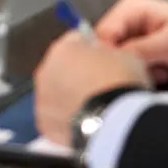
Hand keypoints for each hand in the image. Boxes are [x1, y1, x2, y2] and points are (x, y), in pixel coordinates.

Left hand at [33, 32, 153, 146]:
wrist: (113, 121)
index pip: (75, 41)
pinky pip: (58, 118)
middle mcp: (45, 73)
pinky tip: (88, 124)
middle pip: (62, 68)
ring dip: (71, 97)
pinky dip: (70, 119)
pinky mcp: (46, 126)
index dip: (92, 48)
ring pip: (57, 94)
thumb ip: (107, 52)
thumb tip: (103, 56)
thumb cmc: (119, 82)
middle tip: (101, 85)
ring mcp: (42, 101)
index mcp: (61, 49)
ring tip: (96, 108)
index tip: (105, 58)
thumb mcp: (125, 55)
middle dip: (78, 74)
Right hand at [94, 0, 167, 85]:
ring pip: (120, 66)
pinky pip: (133, 73)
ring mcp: (135, 41)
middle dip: (127, 67)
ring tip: (163, 74)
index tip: (120, 74)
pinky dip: (146, 80)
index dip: (105, 58)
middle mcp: (128, 24)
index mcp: (130, 9)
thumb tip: (107, 62)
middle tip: (152, 72)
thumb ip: (138, 51)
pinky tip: (164, 78)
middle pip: (107, 53)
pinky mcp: (144, 58)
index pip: (100, 36)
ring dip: (139, 75)